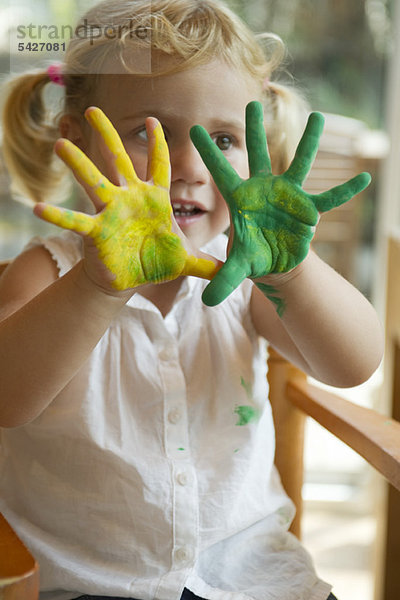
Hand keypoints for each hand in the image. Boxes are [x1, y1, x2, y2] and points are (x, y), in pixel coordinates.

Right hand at [34, 108, 219, 292]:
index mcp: (155, 198)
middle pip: (118, 160)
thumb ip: (209, 263)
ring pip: (93, 181)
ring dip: (77, 164)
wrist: (132, 277)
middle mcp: (130, 197)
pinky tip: (38, 208)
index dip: (157, 144)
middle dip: (107, 135)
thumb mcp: (186, 260)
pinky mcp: (96, 230)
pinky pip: (75, 221)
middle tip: (94, 110)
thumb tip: (233, 271)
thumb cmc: (157, 261)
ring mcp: (110, 211)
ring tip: (60, 144)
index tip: (153, 120)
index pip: (158, 165)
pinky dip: (58, 216)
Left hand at [190, 101, 370, 305]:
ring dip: (310, 143)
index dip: (209, 154)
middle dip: (255, 131)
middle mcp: (264, 191)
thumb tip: (208, 302)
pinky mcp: (308, 209)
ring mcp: (288, 197)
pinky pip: (330, 198)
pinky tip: (365, 178)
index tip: (192, 129)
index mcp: (241, 201)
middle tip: (252, 102)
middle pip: (259, 156)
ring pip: (300, 165)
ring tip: (320, 117)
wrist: (276, 264)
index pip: (222, 173)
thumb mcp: (239, 267)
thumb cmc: (253, 258)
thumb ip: (224, 279)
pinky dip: (346, 190)